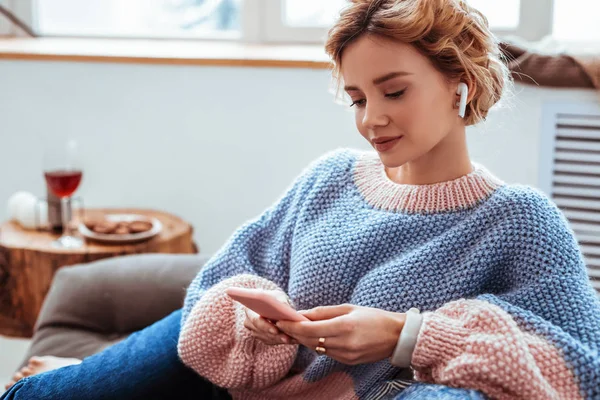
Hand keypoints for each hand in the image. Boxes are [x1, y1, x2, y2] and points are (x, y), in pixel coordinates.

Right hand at [242, 290, 296, 345]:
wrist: (274, 304)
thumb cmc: (275, 298)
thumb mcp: (278, 296)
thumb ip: (280, 302)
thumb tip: (286, 309)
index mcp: (249, 310)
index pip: (255, 320)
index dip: (265, 326)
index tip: (276, 330)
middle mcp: (249, 322)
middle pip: (260, 332)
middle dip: (274, 335)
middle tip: (286, 338)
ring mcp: (254, 331)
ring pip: (266, 338)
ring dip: (278, 339)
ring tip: (290, 339)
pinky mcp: (261, 337)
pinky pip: (270, 341)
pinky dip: (280, 340)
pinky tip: (289, 339)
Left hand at [275, 304, 405, 364]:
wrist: (396, 336)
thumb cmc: (373, 317)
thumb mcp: (348, 308)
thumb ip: (324, 312)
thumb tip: (302, 314)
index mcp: (344, 326)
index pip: (309, 329)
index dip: (292, 326)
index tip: (279, 320)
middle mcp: (344, 344)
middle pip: (309, 341)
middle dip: (294, 333)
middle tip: (280, 324)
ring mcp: (346, 356)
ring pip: (316, 348)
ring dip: (303, 339)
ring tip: (293, 329)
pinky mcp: (348, 362)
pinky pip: (326, 353)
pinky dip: (317, 345)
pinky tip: (312, 337)